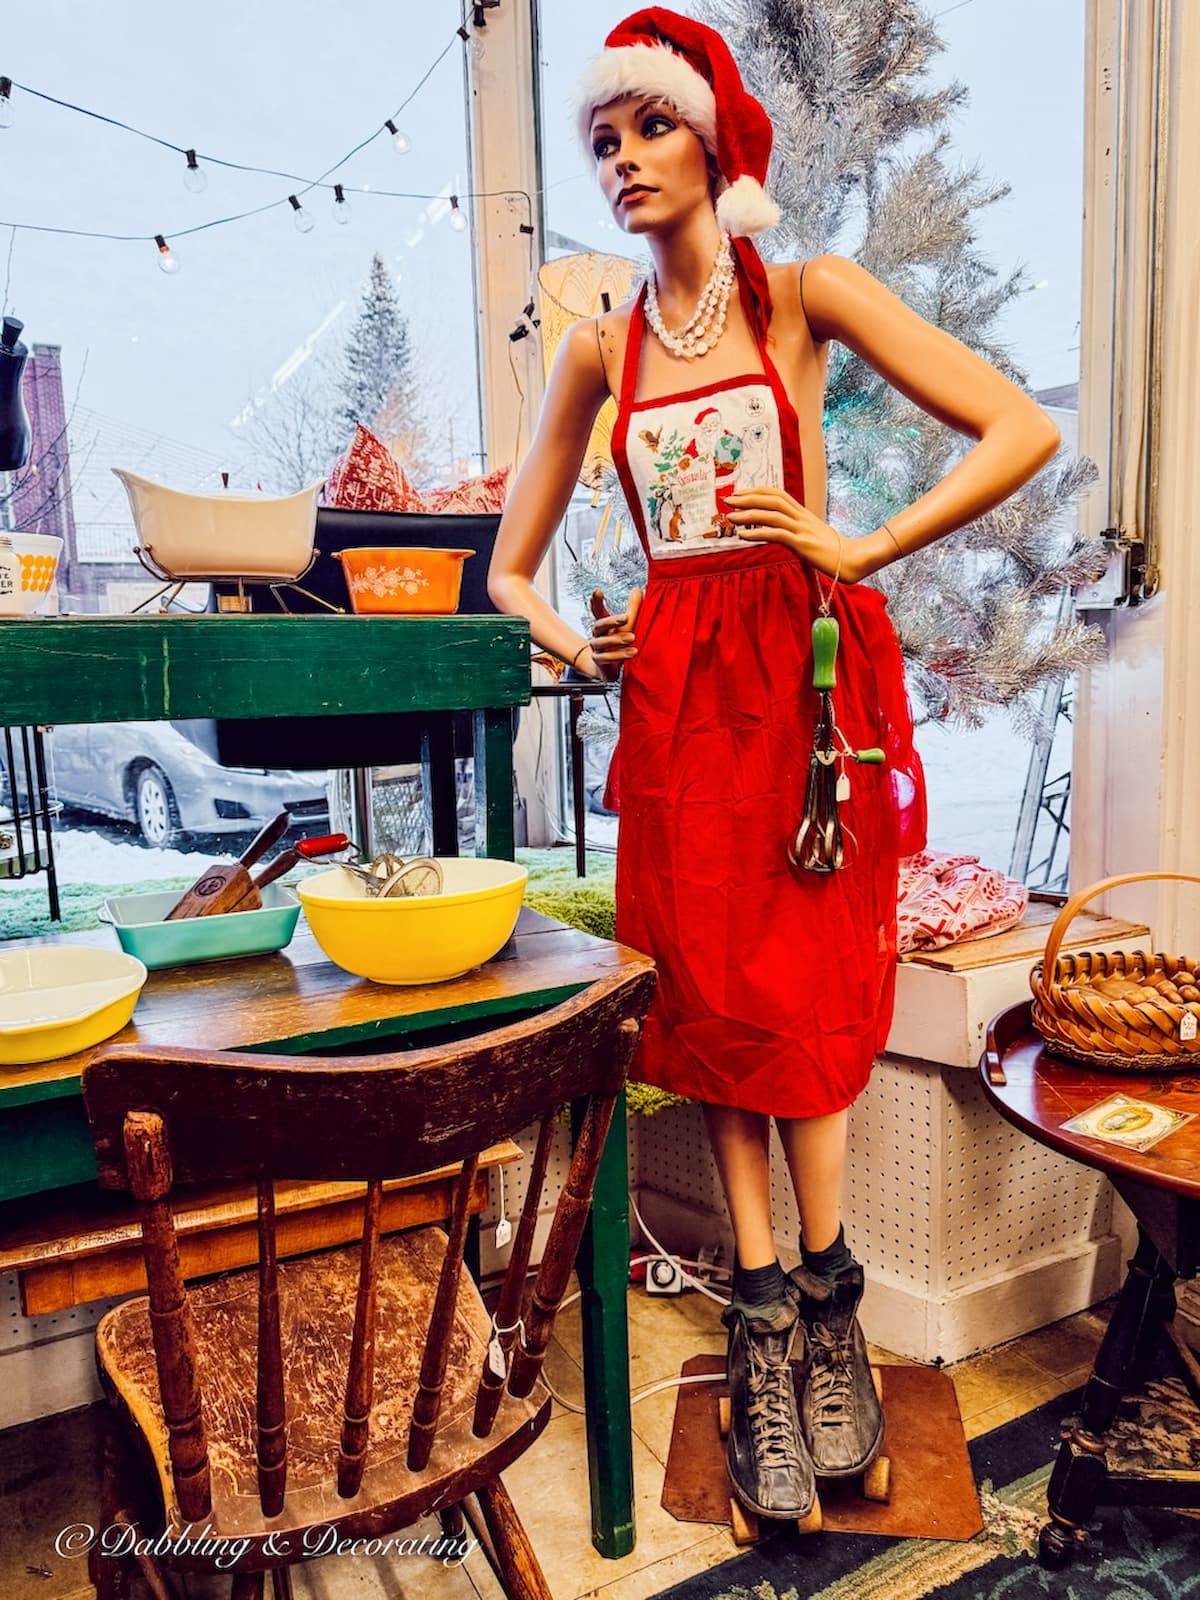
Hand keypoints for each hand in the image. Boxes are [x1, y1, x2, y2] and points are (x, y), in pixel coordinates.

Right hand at [587, 587, 642, 680]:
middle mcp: (597, 636)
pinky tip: (631, 652)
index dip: (596, 602)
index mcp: (603, 626)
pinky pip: (605, 659)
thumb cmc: (618, 645)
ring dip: (617, 640)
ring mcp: (596, 649)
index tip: (597, 591)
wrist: (606, 670)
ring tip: (632, 638)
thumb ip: (632, 609)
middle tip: (626, 618)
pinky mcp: (599, 663)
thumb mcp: (626, 626)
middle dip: (612, 621)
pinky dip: (618, 655)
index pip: (597, 611)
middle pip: (599, 625)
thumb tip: (638, 590)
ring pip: (602, 643)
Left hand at [725, 488, 867, 582]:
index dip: (758, 491)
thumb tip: (778, 531)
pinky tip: (743, 535)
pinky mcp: (801, 544)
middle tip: (727, 499)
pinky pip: (776, 535)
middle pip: (772, 499)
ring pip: (771, 514)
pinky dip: (757, 533)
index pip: (778, 494)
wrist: (851, 559)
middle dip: (748, 498)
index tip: (741, 493)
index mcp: (803, 513)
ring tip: (730, 516)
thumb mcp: (811, 535)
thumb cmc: (831, 551)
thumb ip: (795, 530)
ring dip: (748, 514)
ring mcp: (801, 529)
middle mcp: (801, 517)